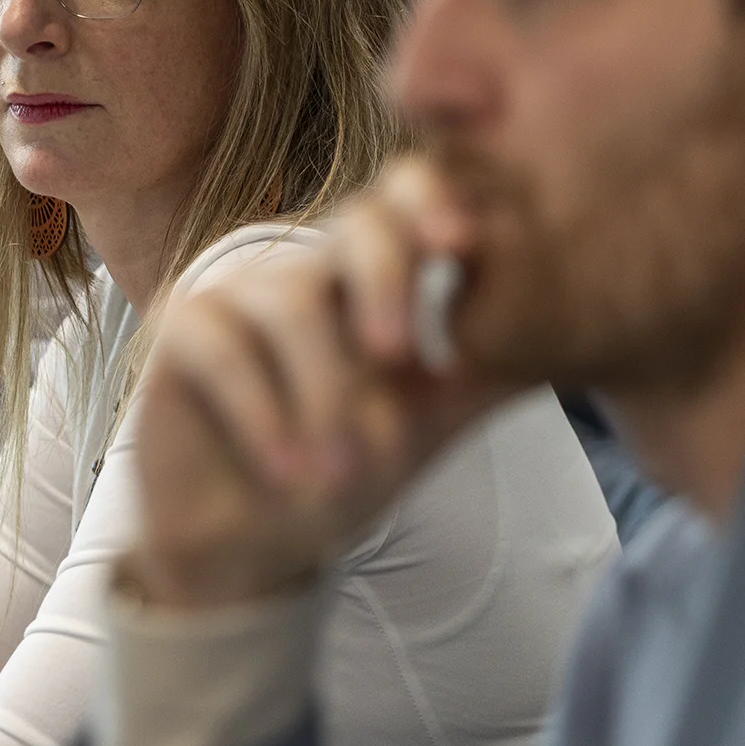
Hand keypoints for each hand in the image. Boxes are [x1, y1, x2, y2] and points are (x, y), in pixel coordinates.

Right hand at [123, 159, 511, 609]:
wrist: (247, 544)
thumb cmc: (338, 472)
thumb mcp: (428, 426)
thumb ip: (485, 376)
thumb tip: (567, 334)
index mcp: (371, 279)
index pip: (404, 201)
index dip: (434, 202)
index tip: (462, 247)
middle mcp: (305, 272)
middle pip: (352, 227)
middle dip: (385, 281)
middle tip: (398, 356)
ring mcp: (238, 294)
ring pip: (290, 303)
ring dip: (322, 393)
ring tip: (339, 470)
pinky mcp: (179, 331)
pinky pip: (225, 349)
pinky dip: (262, 413)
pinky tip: (288, 470)